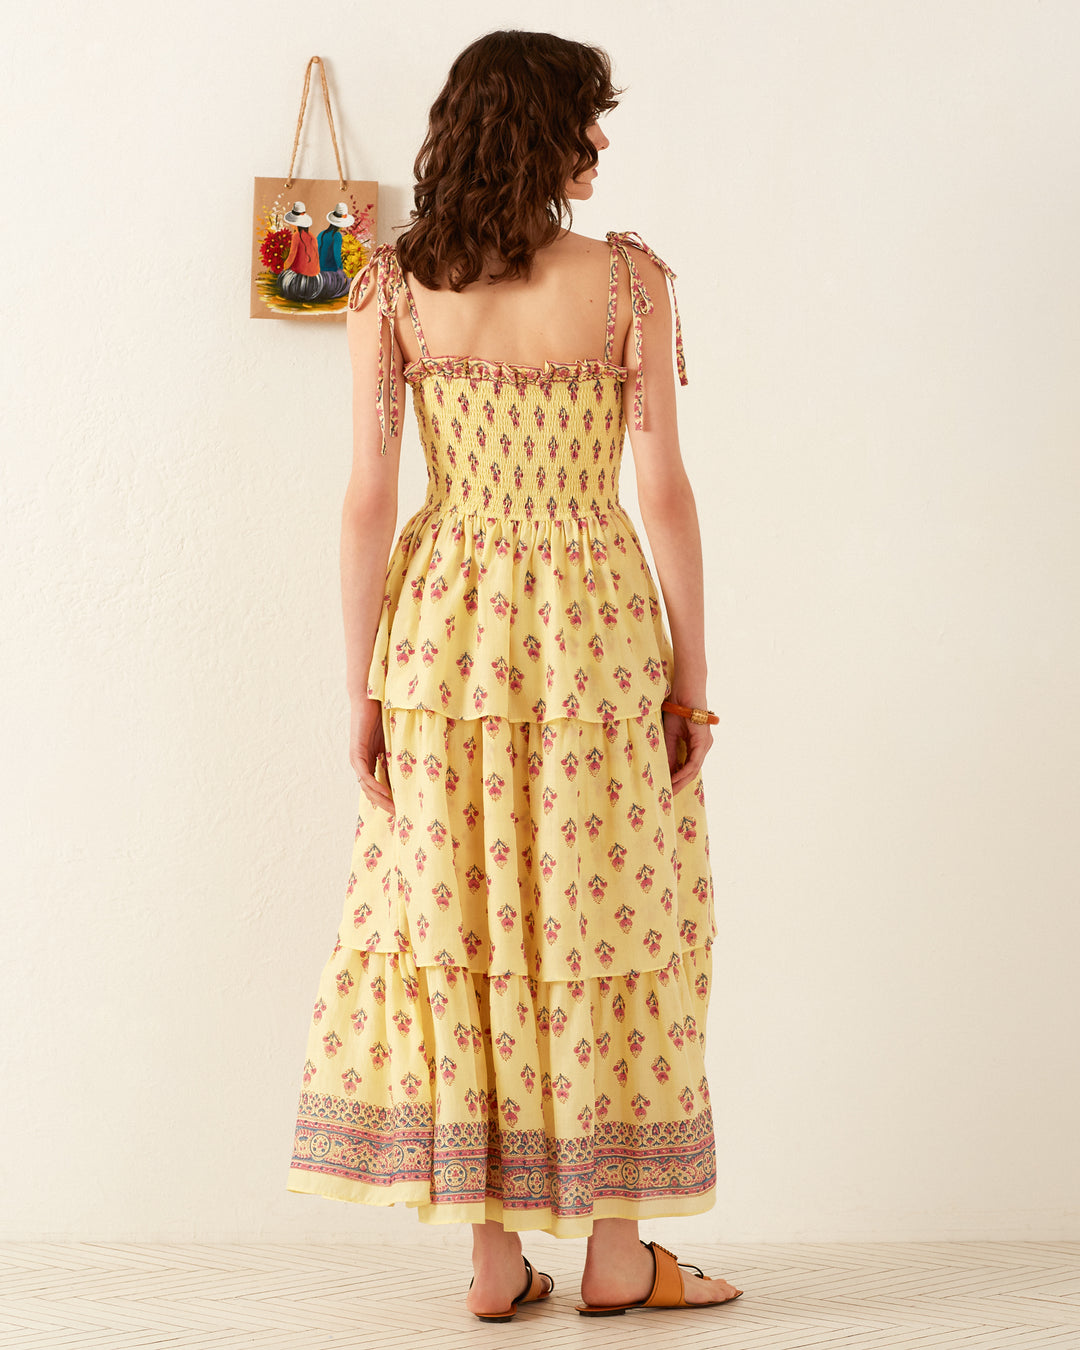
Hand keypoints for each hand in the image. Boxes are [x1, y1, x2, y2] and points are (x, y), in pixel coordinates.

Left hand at [349, 696, 393, 813]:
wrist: (370, 697)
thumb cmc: (383, 714)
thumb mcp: (394, 740)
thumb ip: (399, 754)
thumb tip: (417, 768)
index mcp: (371, 760)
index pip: (379, 785)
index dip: (389, 799)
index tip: (402, 809)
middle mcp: (362, 762)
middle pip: (372, 790)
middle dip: (385, 804)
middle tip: (399, 816)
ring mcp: (357, 758)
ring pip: (367, 786)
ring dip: (380, 799)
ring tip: (393, 809)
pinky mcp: (356, 752)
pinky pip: (364, 774)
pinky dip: (373, 784)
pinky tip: (384, 793)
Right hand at [664, 708, 712, 793]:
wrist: (684, 689)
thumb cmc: (677, 707)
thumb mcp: (669, 734)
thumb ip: (669, 753)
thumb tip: (666, 771)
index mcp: (696, 744)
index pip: (688, 767)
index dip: (677, 780)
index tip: (666, 789)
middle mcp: (704, 745)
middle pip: (692, 772)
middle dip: (679, 785)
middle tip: (667, 797)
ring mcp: (705, 743)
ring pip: (694, 769)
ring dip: (681, 781)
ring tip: (669, 791)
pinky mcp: (703, 740)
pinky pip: (694, 762)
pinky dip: (684, 772)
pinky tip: (674, 778)